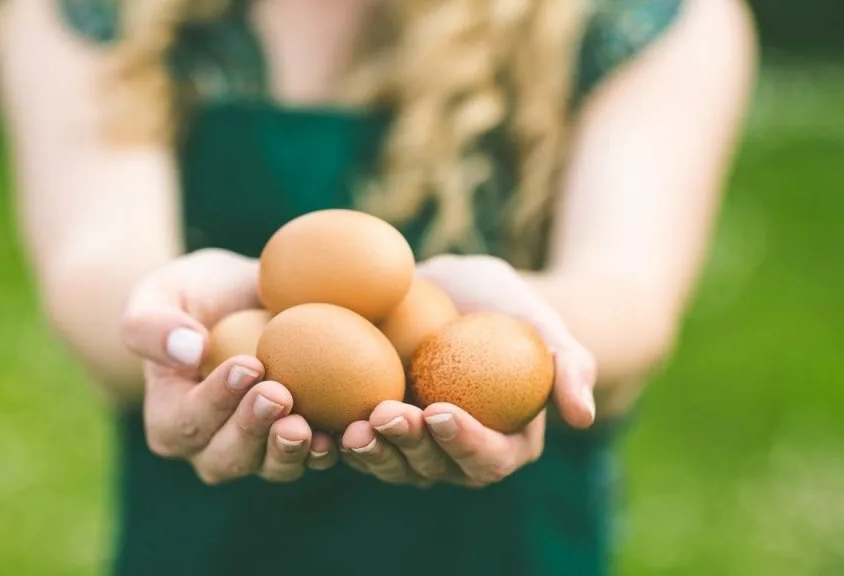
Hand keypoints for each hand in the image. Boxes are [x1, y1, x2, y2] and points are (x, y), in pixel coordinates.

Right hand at [120, 249, 338, 484]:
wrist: (243, 298)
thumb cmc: (192, 294)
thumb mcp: (158, 293)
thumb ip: (151, 324)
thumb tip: (190, 350)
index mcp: (170, 420)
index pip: (187, 421)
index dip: (215, 401)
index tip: (248, 365)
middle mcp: (210, 448)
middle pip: (228, 456)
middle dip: (253, 430)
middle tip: (279, 394)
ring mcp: (258, 451)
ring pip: (272, 466)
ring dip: (290, 450)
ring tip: (308, 426)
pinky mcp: (299, 442)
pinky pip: (313, 456)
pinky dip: (330, 448)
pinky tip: (346, 430)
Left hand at [341, 254, 596, 487]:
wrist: (455, 291)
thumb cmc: (507, 307)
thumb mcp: (543, 323)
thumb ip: (570, 367)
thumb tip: (582, 418)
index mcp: (504, 443)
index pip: (488, 458)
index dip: (464, 443)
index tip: (440, 410)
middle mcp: (457, 456)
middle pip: (434, 469)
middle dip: (409, 448)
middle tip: (387, 414)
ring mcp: (415, 448)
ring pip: (392, 464)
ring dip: (372, 451)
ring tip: (354, 425)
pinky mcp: (378, 430)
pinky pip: (360, 443)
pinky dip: (342, 436)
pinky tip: (322, 418)